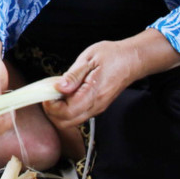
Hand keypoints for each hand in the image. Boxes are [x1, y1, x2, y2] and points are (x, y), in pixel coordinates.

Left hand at [43, 29, 179, 129]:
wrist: (132, 60)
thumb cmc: (113, 56)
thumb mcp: (89, 58)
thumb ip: (73, 75)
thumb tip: (58, 88)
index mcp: (93, 94)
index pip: (65, 113)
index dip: (51, 106)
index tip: (47, 92)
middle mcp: (96, 106)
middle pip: (66, 122)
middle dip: (53, 111)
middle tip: (50, 92)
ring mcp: (97, 108)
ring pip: (71, 120)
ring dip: (60, 110)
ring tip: (59, 90)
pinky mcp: (97, 106)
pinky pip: (78, 114)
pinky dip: (68, 107)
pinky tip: (68, 91)